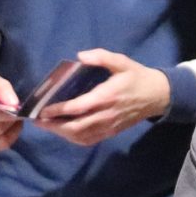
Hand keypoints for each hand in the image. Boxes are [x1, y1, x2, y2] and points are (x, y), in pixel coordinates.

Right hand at [0, 75, 23, 154]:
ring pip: (2, 139)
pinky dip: (12, 136)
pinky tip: (10, 126)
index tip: (16, 107)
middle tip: (18, 111)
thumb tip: (14, 104)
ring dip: (14, 128)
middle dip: (12, 120)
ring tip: (15, 118)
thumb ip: (2, 87)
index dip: (5, 113)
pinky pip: (2, 145)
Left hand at [41, 50, 171, 145]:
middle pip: (76, 126)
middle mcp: (106, 115)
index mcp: (107, 96)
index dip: (60, 110)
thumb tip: (80, 56)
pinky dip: (74, 138)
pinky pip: (89, 140)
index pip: (79, 107)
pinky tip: (63, 131)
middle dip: (54, 125)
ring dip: (62, 133)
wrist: (158, 96)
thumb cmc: (136, 77)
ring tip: (46, 125)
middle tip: (37, 120)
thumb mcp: (122, 61)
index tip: (43, 109)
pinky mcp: (111, 132)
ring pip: (81, 136)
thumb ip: (101, 57)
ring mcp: (109, 126)